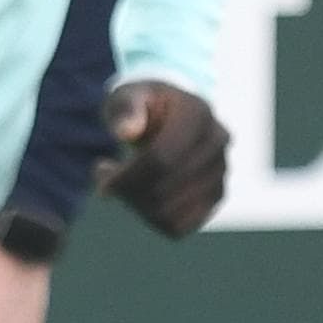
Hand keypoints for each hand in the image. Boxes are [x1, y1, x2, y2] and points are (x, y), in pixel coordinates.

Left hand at [96, 78, 229, 238]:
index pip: (161, 159)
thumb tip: (126, 132)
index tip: (100, 169)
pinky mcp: (216, 195)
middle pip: (163, 189)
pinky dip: (150, 219)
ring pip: (169, 213)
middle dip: (125, 189)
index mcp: (198, 114)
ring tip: (122, 184)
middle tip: (106, 176)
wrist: (170, 115)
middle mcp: (218, 142)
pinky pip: (179, 227)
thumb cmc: (142, 105)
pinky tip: (140, 198)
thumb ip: (125, 108)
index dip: (125, 175)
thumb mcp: (127, 95)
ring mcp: (221, 171)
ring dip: (135, 206)